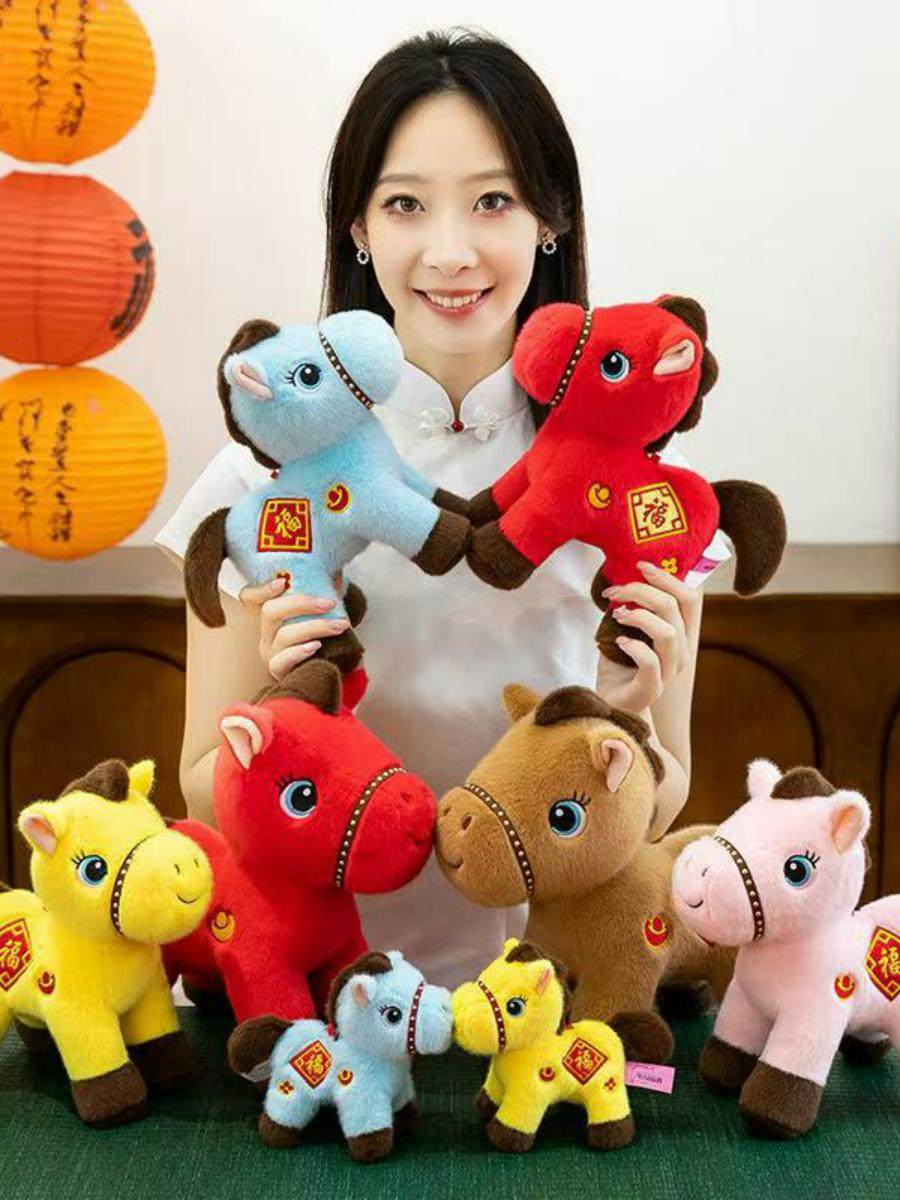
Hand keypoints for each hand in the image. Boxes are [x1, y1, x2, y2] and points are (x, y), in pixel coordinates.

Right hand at [239, 576, 348, 680]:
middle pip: (270, 612)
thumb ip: (323, 585)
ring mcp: (270, 652)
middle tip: (329, 603)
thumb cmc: (323, 631)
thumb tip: (336, 569)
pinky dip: (298, 652)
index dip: (261, 588)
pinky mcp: (278, 671)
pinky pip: (281, 661)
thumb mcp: (322, 606)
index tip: (282, 582)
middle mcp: (265, 632)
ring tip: (340, 625)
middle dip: (300, 604)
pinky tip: (316, 646)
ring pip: (283, 635)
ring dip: (315, 627)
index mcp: (270, 613)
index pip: (250, 597)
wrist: (335, 663)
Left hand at [596, 561, 701, 712]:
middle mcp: (681, 652)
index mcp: (681, 634)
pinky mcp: (652, 688)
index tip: (640, 565)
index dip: (668, 577)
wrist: (612, 704)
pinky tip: (619, 642)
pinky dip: (634, 646)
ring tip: (618, 614)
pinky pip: (650, 662)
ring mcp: (669, 671)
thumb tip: (620, 580)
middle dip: (644, 590)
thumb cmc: (620, 664)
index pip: (690, 598)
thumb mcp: (626, 629)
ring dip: (639, 616)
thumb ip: (631, 608)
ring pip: (668, 632)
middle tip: (616, 590)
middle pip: (677, 607)